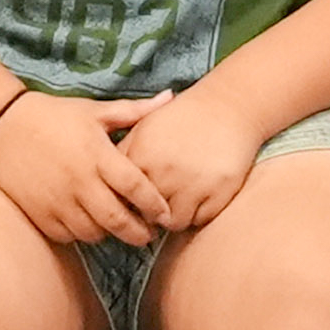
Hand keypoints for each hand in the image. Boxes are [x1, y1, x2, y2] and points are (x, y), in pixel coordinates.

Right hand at [0, 90, 171, 246]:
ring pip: (94, 233)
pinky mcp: (39, 213)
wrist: (2, 125)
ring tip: (117, 227)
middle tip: (148, 234)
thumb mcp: (95, 110)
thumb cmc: (54, 116)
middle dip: (139, 233)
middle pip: (118, 220)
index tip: (166, 215)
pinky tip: (88, 224)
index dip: (156, 206)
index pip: (137, 188)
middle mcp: (80, 181)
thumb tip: (170, 96)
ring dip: (110, 234)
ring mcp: (57, 200)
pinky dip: (81, 234)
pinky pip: (68, 236)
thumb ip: (134, 111)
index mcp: (98, 155)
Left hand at [116, 83, 268, 237]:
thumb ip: (123, 153)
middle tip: (153, 210)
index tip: (131, 203)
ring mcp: (193, 184)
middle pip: (146, 214)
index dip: (125, 203)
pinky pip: (200, 220)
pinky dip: (197, 215)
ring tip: (176, 205)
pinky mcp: (218, 193)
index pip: (122, 196)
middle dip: (148, 215)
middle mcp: (165, 171)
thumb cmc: (182, 118)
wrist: (227, 107)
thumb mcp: (145, 127)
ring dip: (174, 218)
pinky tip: (196, 199)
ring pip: (174, 222)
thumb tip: (102, 182)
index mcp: (142, 155)